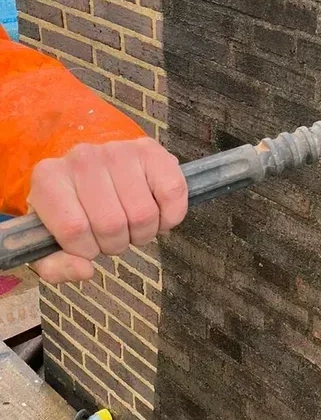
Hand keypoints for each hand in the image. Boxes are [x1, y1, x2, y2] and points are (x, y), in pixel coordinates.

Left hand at [28, 138, 187, 283]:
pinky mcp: (151, 150)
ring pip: (143, 213)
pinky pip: (172, 192)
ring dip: (143, 233)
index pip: (74, 229)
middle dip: (117, 244)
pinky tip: (159, 215)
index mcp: (49, 179)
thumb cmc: (74, 208)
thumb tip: (86, 270)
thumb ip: (55, 266)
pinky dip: (171, 216)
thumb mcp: (51, 239)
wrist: (97, 170)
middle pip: (111, 223)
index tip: (88, 247)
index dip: (86, 250)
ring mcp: (119, 151)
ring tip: (134, 225)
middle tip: (114, 237)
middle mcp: (83, 158)